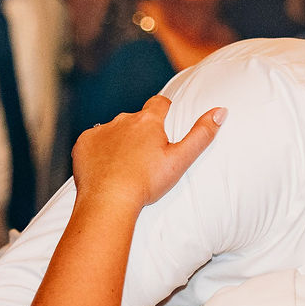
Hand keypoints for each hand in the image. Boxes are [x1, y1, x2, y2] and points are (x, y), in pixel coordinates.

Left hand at [71, 95, 225, 207]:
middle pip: (136, 119)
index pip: (159, 103)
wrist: (108, 202)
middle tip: (147, 155)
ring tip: (126, 165)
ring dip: (120, 141)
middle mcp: (123, 119)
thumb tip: (221, 110)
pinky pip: (94, 142)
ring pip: (114, 130)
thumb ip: (201, 134)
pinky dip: (99, 151)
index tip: (165, 127)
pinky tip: (106, 168)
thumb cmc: (147, 183)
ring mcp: (101, 131)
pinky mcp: (83, 144)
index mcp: (148, 121)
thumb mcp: (180, 160)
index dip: (164, 112)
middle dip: (141, 131)